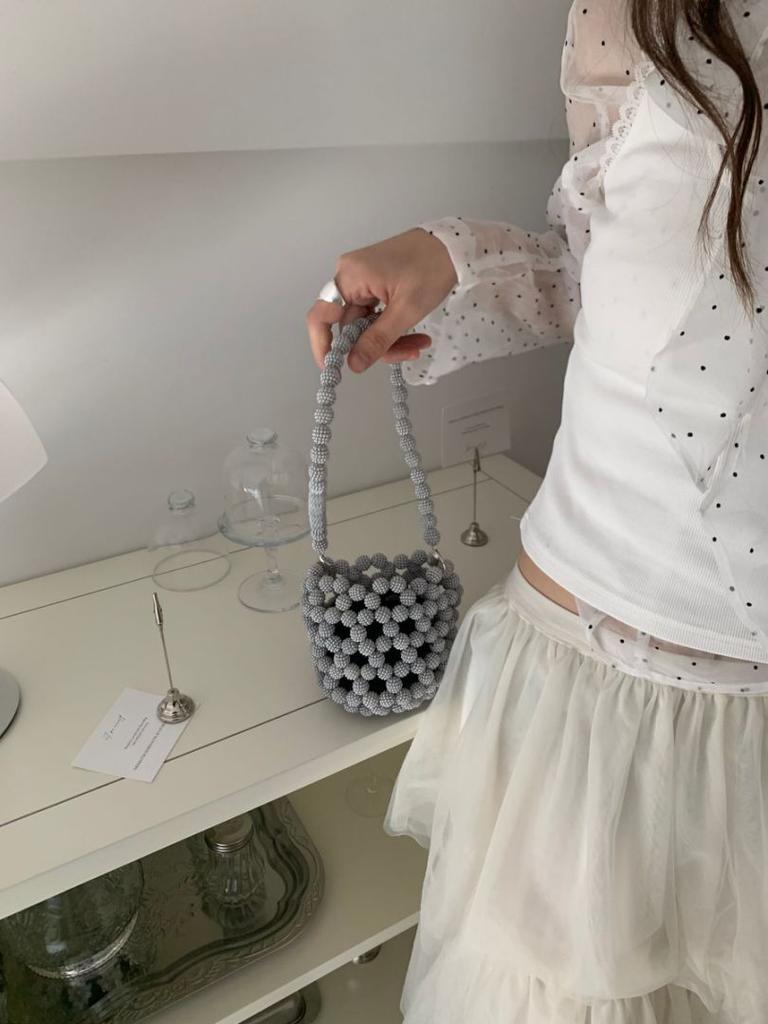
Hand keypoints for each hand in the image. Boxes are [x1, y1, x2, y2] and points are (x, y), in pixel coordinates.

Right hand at [305, 227, 457, 373]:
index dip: (322, 345)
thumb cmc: (431, 269)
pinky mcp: (375, 281)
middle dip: (378, 345)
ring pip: (366, 323)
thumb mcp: (406, 311)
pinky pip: (376, 313)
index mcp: (350, 277)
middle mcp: (350, 275)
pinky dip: (393, 326)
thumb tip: (353, 365)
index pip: (321, 317)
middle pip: (351, 325)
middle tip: (409, 352)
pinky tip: (415, 332)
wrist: (454, 245)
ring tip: (420, 343)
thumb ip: (377, 340)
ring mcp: (362, 278)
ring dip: (391, 339)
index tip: (333, 369)